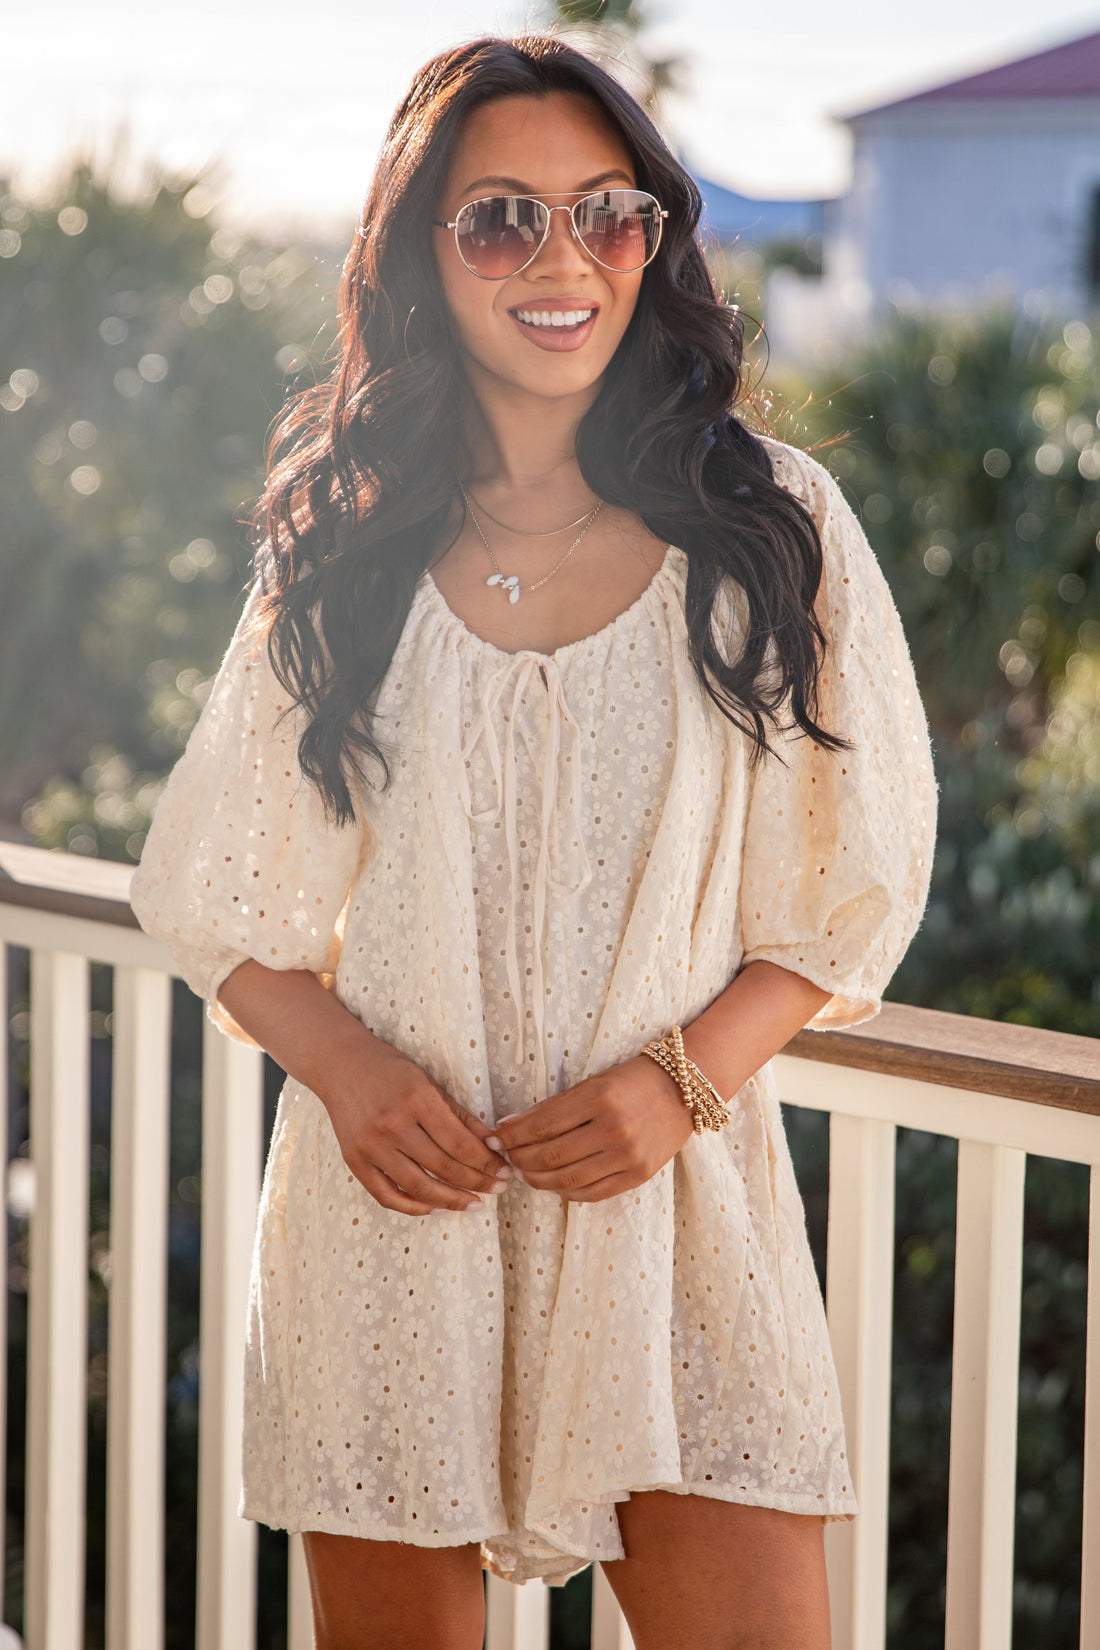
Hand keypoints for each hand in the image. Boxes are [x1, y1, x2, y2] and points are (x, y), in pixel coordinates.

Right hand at [320, 1037, 510, 1216]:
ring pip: (418, 1187)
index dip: (486, 1163)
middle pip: (443, 1167)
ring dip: (451, 1201)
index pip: (460, 1144)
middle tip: (498, 1189)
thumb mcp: (430, 1084)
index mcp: (417, 1100)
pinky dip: (414, 1207)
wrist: (341, 1064)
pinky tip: (437, 1207)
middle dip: (477, 1182)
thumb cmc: (391, 1070)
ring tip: (474, 1204)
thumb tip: (493, 1145)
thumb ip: (461, 1116)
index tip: (504, 1171)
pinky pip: (387, 1195)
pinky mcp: (354, 1160)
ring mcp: (371, 1146)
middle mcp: (393, 1125)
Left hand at [489, 1055, 694, 1202]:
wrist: (685, 1091)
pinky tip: (553, 1183)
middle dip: (519, 1159)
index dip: (513, 1135)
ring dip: (537, 1179)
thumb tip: (509, 1127)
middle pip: (550, 1156)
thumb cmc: (633, 1080)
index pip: (542, 1125)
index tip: (496, 1137)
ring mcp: (628, 1156)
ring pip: (567, 1180)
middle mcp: (614, 1129)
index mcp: (600, 1098)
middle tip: (506, 1157)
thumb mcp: (594, 1083)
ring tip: (523, 1172)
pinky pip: (592, 1193)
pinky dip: (566, 1192)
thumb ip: (554, 1107)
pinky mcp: (639, 1175)